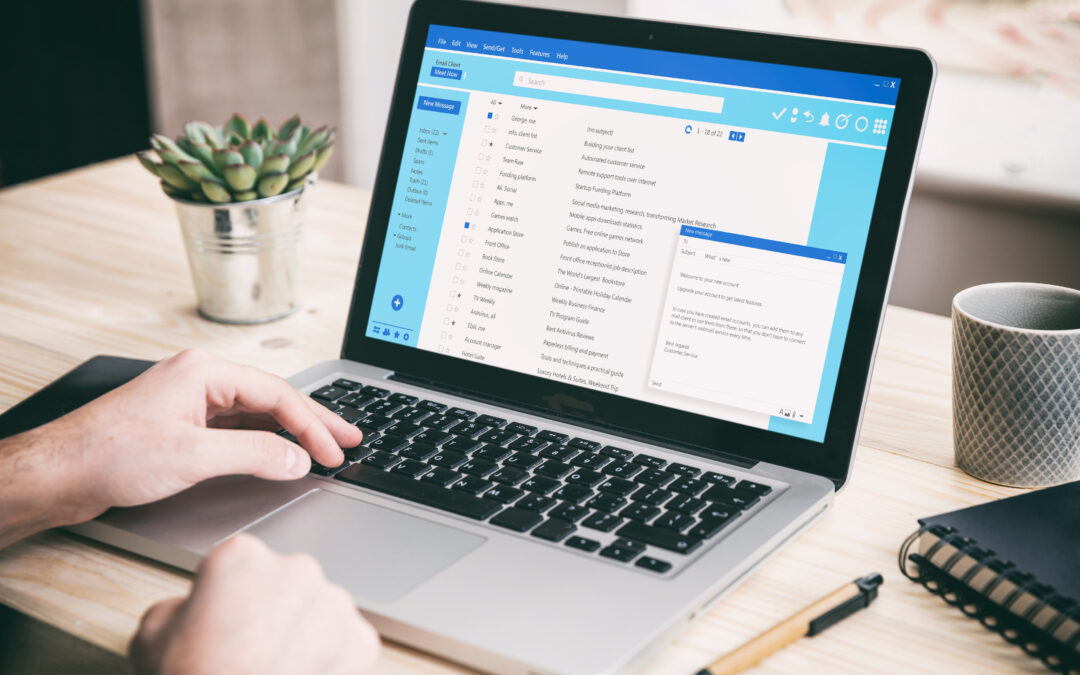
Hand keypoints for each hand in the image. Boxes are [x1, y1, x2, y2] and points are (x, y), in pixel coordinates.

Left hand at [0, 349, 361, 545]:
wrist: (57, 473)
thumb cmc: (108, 454)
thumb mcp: (193, 457)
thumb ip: (254, 456)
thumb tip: (297, 459)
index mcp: (205, 372)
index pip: (277, 395)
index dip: (312, 425)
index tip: (334, 452)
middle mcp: (200, 380)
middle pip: (272, 399)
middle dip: (313, 420)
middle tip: (349, 438)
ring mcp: (190, 403)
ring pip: (255, 414)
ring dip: (290, 432)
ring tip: (324, 446)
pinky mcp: (181, 426)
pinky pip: (235, 429)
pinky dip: (263, 442)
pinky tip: (279, 455)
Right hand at [130, 533, 379, 674]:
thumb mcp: (150, 638)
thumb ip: (177, 608)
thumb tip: (190, 610)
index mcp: (241, 558)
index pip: (239, 566)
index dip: (228, 599)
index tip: (224, 624)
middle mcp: (295, 569)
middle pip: (286, 586)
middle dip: (273, 613)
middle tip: (249, 654)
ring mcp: (333, 603)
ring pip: (319, 614)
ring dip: (304, 637)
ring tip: (275, 671)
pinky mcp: (361, 639)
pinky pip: (346, 645)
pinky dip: (331, 663)